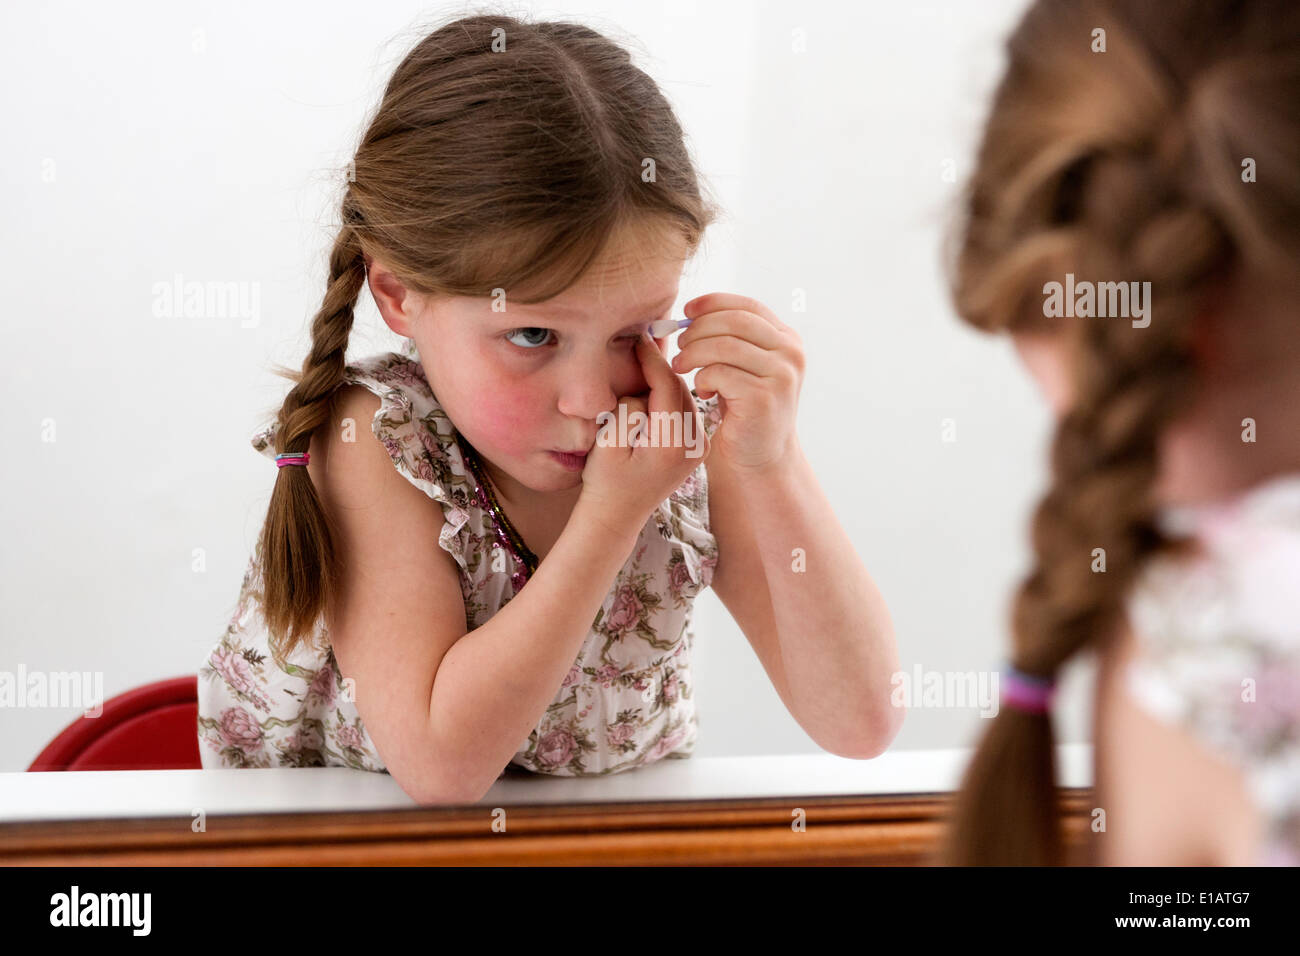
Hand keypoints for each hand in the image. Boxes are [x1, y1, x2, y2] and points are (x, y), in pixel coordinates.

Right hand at [578, 334, 710, 532]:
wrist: (617, 515)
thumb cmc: (605, 480)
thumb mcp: (608, 441)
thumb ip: (629, 407)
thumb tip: (644, 386)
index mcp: (673, 444)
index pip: (667, 386)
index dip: (651, 358)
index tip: (638, 336)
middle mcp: (694, 445)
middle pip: (680, 388)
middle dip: (660, 366)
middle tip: (642, 339)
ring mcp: (699, 448)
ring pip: (684, 397)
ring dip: (665, 380)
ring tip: (644, 361)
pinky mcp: (696, 448)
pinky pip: (684, 410)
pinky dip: (670, 396)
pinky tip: (652, 388)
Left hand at [669, 293, 803, 472]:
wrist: (758, 457)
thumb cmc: (743, 410)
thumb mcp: (743, 366)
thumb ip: (730, 338)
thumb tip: (692, 312)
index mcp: (787, 339)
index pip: (747, 306)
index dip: (713, 303)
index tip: (686, 310)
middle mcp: (791, 353)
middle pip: (734, 322)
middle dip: (698, 330)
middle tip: (679, 345)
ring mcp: (781, 374)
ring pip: (724, 345)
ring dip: (693, 353)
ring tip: (680, 366)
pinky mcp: (764, 397)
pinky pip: (719, 372)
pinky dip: (701, 377)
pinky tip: (702, 390)